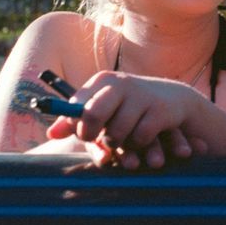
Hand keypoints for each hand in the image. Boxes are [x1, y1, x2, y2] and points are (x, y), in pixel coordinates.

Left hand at [45, 71, 206, 169]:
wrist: (174, 100)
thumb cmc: (130, 107)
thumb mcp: (104, 109)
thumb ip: (76, 121)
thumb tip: (51, 134)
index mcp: (103, 81)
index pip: (76, 105)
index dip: (76, 125)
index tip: (83, 135)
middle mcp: (120, 83)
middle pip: (93, 115)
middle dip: (92, 135)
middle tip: (98, 139)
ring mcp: (141, 95)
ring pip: (117, 132)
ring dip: (118, 143)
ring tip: (122, 140)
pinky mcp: (159, 110)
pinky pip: (139, 137)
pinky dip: (138, 144)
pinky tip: (142, 138)